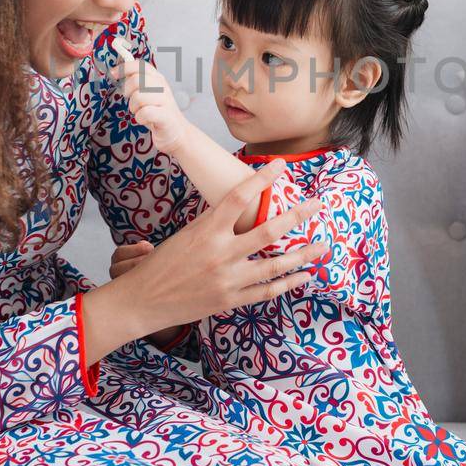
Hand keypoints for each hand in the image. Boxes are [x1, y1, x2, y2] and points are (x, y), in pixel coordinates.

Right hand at [78, 158, 327, 363]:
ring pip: (275, 264)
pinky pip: (267, 291)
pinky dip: (289, 283)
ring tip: (323, 246)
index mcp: (206, 230)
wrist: (142, 300)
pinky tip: (305, 275)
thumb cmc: (161, 264)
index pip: (239, 196)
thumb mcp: (186, 234)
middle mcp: (220, 253)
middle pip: (268, 230)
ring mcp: (227, 279)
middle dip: (297, 216)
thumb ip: (214, 224)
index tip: (280, 165)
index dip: (262, 179)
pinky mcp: (230, 300)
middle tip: (318, 204)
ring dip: (302, 254)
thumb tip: (238, 210)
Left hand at [112, 38, 189, 155]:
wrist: (177, 133)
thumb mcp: (148, 94)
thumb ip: (137, 82)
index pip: (140, 65)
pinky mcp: (166, 116)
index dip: (124, 68)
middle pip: (136, 80)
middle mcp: (162, 87)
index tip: (113, 74)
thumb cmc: (158, 114)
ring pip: (138, 96)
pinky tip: (145, 120)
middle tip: (132, 101)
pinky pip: (145, 112)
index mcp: (157, 79)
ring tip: (140, 112)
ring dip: (134, 107)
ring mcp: (165, 101)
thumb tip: (117, 71)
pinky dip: (140, 118)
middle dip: (127, 92)